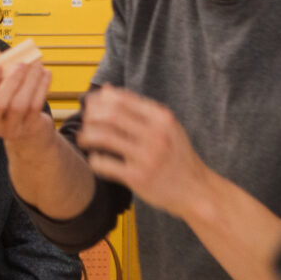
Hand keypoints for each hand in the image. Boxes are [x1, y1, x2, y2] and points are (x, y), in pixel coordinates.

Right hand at [0, 42, 60, 151]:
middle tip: (21, 64)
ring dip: (29, 81)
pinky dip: (41, 86)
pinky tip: (45, 73)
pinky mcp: (30, 127)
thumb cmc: (7, 95)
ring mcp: (11, 128)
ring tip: (36, 65)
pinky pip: (35, 106)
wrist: (29, 125)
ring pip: (18, 106)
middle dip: (9, 82)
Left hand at [73, 87, 213, 218]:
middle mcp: (156, 134)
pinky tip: (95, 159)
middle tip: (85, 122)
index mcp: (162, 118)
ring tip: (83, 138)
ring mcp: (147, 156)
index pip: (121, 99)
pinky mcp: (138, 178)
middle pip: (110, 115)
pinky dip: (94, 160)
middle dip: (91, 116)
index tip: (90, 105)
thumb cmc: (176, 156)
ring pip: (104, 137)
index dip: (99, 100)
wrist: (196, 190)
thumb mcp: (165, 127)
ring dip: (87, 136)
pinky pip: (104, 164)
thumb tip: (105, 90)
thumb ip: (137, 108)